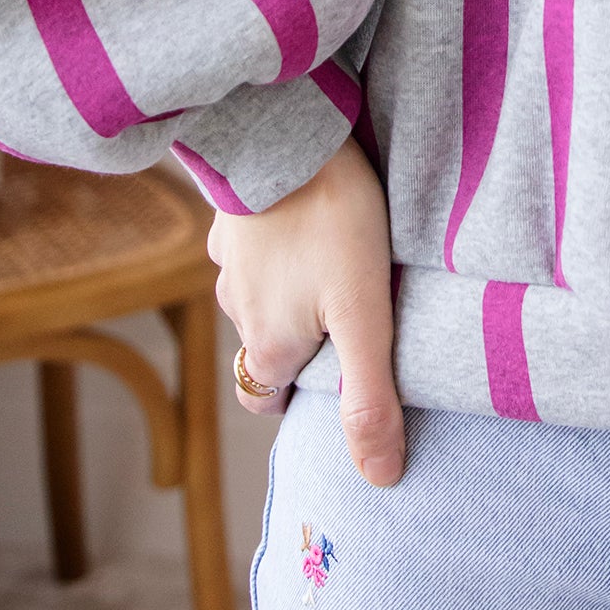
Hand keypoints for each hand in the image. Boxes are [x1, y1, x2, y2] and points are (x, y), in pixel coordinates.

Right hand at [206, 138, 405, 486]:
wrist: (286, 131)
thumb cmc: (332, 221)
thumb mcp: (364, 315)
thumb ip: (369, 397)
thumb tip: (381, 478)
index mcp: (265, 346)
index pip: (272, 400)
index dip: (307, 392)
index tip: (346, 367)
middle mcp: (235, 309)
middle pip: (269, 346)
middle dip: (304, 338)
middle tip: (354, 308)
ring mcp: (228, 259)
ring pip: (262, 294)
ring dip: (294, 286)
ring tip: (342, 257)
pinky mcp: (232, 214)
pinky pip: (257, 244)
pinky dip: (282, 240)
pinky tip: (315, 216)